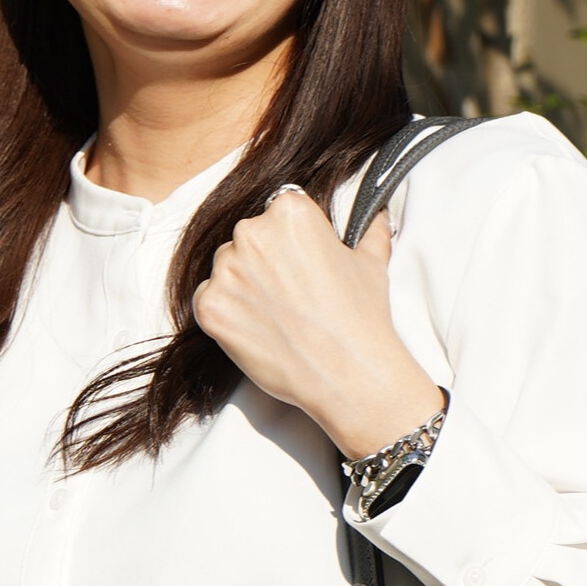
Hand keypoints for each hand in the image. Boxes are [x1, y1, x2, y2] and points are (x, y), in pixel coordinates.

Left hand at [191, 189, 445, 457]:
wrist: (348, 373)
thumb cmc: (361, 317)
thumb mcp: (373, 262)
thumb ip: (370, 231)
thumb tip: (377, 218)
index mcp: (290, 212)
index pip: (279, 214)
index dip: (293, 242)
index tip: (304, 264)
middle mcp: (252, 232)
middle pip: (249, 239)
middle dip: (265, 262)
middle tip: (292, 294)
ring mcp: (226, 270)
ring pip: (227, 269)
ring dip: (244, 286)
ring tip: (277, 315)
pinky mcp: (210, 306)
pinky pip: (209, 300)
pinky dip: (227, 313)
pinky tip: (257, 330)